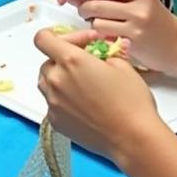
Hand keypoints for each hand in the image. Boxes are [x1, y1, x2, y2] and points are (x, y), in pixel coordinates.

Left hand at [36, 27, 159, 160]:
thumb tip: (97, 51)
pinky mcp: (55, 121)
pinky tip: (83, 104)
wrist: (133, 139)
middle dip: (64, 60)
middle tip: (86, 64)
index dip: (57, 36)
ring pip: (47, 82)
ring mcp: (53, 102)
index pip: (43, 38)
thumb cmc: (131, 103)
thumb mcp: (121, 64)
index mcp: (70, 60)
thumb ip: (101, 52)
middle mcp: (56, 80)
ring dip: (60, 79)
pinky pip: (52, 103)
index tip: (76, 42)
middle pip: (47, 61)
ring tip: (83, 85)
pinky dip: (63, 100)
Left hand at [73, 0, 176, 73]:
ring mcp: (137, 26)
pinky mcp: (133, 43)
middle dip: (83, 5)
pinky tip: (106, 33)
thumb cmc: (161, 22)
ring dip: (91, 21)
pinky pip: (105, 35)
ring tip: (96, 21)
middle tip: (84, 9)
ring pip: (97, 21)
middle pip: (97, 2)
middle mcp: (140, 7)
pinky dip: (100, 34)